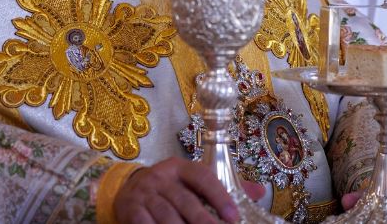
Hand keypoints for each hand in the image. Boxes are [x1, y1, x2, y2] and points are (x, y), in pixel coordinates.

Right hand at [113, 157, 266, 223]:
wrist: (127, 190)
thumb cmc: (168, 188)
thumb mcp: (190, 182)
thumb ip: (221, 188)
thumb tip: (259, 191)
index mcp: (179, 167)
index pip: (202, 176)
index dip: (219, 196)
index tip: (234, 217)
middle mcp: (160, 177)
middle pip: (184, 200)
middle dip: (203, 220)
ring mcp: (144, 194)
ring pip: (166, 215)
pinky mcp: (131, 209)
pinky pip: (145, 223)